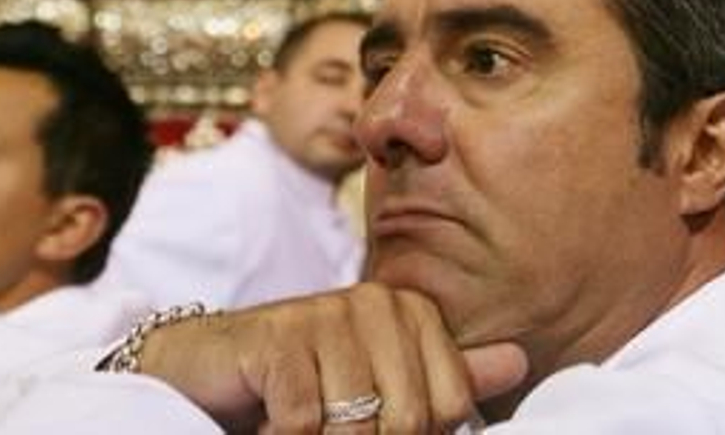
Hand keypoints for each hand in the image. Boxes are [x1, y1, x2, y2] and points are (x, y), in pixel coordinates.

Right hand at [138, 283, 527, 433]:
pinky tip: (264, 418)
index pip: (448, 410)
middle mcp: (377, 303)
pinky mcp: (279, 337)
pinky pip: (303, 424)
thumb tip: (520, 361)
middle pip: (406, 422)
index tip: (371, 427)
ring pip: (356, 427)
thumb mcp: (378, 382)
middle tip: (326, 429)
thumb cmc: (298, 383)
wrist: (204, 372)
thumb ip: (446, 376)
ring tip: (296, 422)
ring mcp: (327, 314)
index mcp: (412, 313)